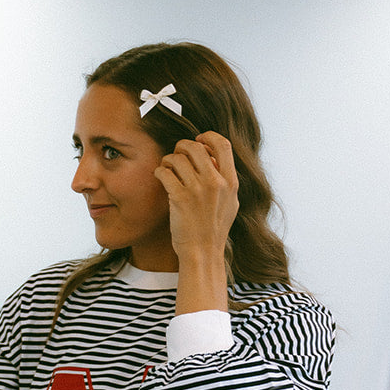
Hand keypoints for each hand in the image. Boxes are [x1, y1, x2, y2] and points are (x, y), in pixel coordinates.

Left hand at [153, 131, 238, 262]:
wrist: (202, 252)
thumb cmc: (213, 229)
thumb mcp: (230, 203)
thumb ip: (225, 181)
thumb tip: (214, 159)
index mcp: (230, 182)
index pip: (223, 144)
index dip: (208, 137)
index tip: (198, 140)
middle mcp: (216, 183)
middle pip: (195, 146)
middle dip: (182, 146)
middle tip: (177, 154)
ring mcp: (197, 190)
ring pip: (177, 158)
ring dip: (168, 160)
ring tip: (167, 169)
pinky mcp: (179, 198)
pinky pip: (164, 172)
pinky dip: (159, 171)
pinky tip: (160, 177)